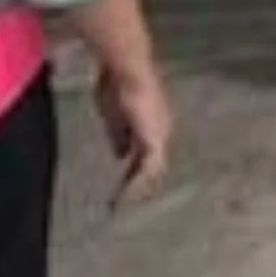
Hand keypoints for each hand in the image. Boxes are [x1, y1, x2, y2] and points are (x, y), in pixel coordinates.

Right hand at [95, 62, 172, 205]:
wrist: (128, 73)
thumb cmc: (117, 86)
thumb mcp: (114, 116)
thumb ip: (119, 136)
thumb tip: (120, 156)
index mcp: (152, 123)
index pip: (145, 152)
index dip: (135, 168)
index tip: (123, 182)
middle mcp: (161, 131)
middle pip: (151, 163)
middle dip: (137, 182)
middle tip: (122, 200)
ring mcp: (161, 136)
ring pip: (152, 170)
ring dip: (137, 187)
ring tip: (122, 204)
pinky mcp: (155, 141)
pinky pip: (148, 170)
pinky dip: (137, 184)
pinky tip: (125, 196)